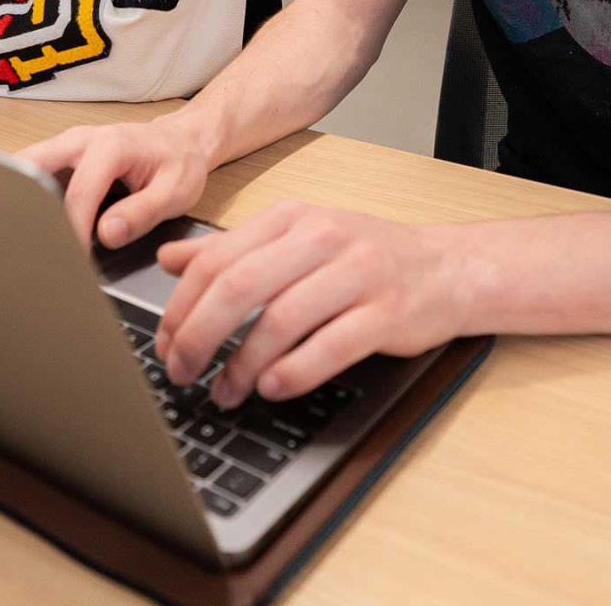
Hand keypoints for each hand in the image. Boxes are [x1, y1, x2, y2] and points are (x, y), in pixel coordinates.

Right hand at [17, 115, 209, 250]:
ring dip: (21, 200)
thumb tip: (107, 233)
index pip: (78, 193)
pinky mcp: (63, 156)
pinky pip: (34, 173)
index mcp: (110, 145)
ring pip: (26, 167)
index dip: (73, 231)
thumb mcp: (175, 192)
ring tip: (29, 237)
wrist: (181, 140)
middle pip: (32, 167)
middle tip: (30, 245)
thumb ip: (142, 213)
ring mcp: (68, 145)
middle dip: (24, 206)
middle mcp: (81, 139)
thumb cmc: (179, 162)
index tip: (75, 260)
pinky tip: (36, 224)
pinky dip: (28, 197)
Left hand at [152, 203, 464, 406]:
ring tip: (224, 392)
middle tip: (181, 372)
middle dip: (199, 336)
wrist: (447, 268)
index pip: (217, 259)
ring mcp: (357, 273)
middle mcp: (322, 237)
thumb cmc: (366, 257)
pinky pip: (330, 346)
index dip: (180, 307)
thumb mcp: (296, 239)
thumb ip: (233, 249)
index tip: (163, 343)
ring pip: (281, 319)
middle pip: (240, 286)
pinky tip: (271, 387)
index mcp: (293, 218)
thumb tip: (169, 259)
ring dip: (242, 365)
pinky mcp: (386, 312)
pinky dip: (293, 372)